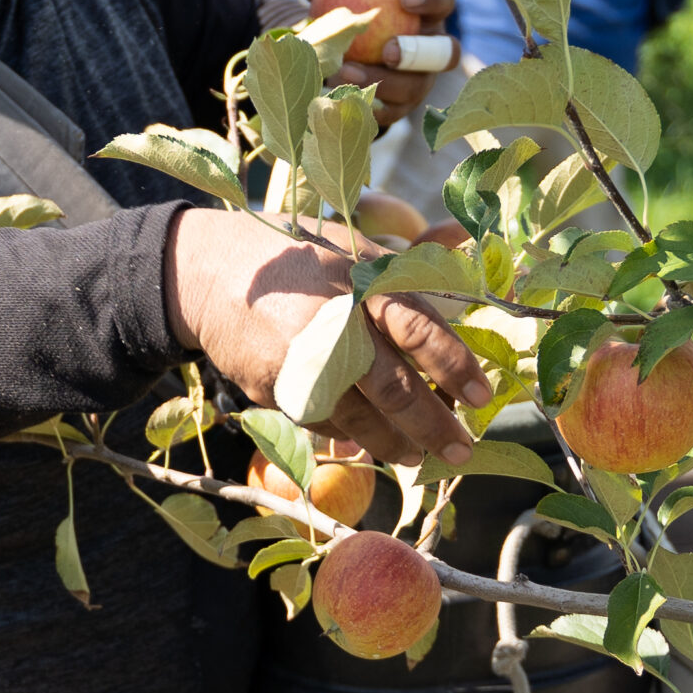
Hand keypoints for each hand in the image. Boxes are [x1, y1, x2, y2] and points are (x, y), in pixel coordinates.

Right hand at [164, 207, 487, 465]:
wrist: (208, 272)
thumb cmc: (294, 255)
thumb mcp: (351, 244)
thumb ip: (406, 259)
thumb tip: (463, 237)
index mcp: (361, 283)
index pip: (420, 329)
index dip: (455, 366)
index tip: (483, 396)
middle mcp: (335, 325)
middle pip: (396, 388)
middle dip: (435, 425)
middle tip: (462, 449)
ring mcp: (302, 363)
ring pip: (362, 419)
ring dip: (397, 443)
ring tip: (417, 456)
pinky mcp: (276, 389)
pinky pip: (325, 423)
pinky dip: (352, 437)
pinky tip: (370, 444)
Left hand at [298, 0, 460, 128]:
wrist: (345, 57)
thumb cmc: (349, 15)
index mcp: (426, 15)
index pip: (442, 0)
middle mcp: (433, 51)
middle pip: (444, 53)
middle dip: (418, 52)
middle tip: (388, 51)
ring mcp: (420, 82)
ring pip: (413, 87)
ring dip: (381, 81)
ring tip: (344, 72)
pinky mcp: (401, 108)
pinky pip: (390, 112)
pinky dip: (365, 104)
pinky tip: (339, 96)